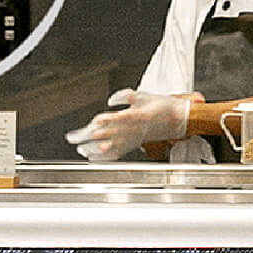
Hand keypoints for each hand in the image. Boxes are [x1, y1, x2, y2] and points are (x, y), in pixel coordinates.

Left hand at [66, 89, 194, 162]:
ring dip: (94, 149)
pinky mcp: (135, 144)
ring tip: (82, 150)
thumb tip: (112, 101)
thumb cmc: (163, 106)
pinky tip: (96, 157)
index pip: (112, 120)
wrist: (179, 119)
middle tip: (73, 138)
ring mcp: (133, 139)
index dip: (99, 123)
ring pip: (110, 146)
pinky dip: (106, 156)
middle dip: (88, 137)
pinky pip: (119, 152)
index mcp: (134, 116)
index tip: (89, 125)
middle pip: (105, 135)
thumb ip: (126, 96)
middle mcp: (131, 130)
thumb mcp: (144, 95)